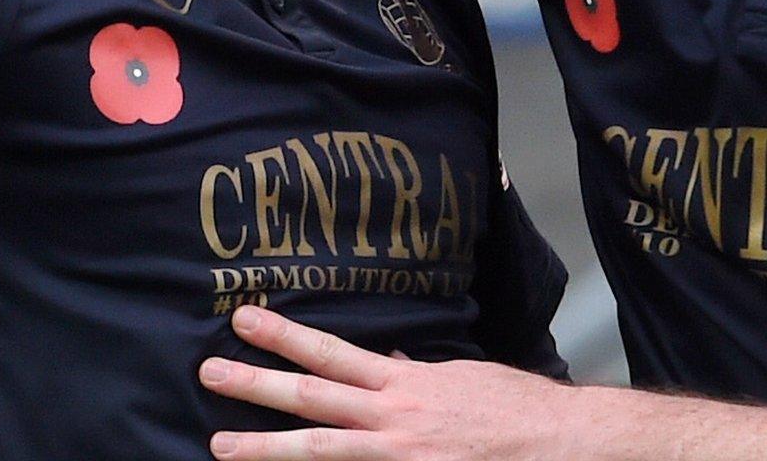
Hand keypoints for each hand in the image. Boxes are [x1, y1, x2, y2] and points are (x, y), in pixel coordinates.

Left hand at [199, 306, 577, 460]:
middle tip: (208, 372)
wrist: (558, 446)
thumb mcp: (462, 379)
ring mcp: (398, 458)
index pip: (331, 353)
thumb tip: (388, 365)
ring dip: (265, 447)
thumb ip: (417, 375)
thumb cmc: (514, 411)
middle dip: (256, 385)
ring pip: (319, 450)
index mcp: (403, 385)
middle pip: (311, 399)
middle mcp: (393, 420)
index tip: (245, 319)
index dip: (285, 335)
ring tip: (219, 445)